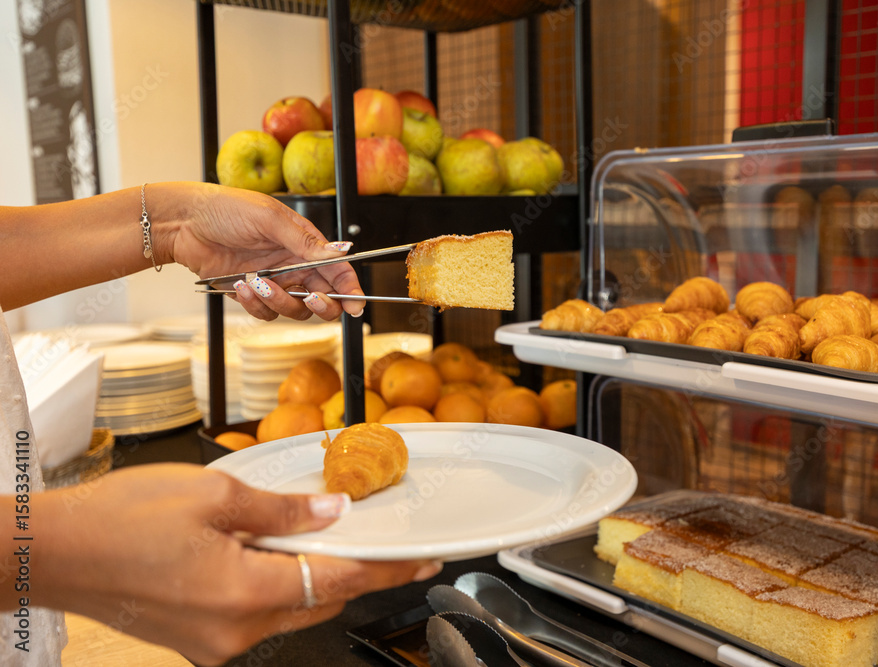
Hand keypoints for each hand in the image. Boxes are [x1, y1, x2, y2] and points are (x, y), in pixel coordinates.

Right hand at [28, 464, 440, 665]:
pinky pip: (258, 612)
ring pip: (291, 606)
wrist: (54, 551)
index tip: (425, 560)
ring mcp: (216, 642)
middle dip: (349, 565)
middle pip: (320, 596)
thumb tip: (335, 512)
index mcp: (246, 593)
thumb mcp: (216, 494)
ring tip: (309, 530)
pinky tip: (265, 549)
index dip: (389, 567)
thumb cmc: (121, 518)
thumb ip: (285, 508)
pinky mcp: (199, 640)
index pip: (341, 579)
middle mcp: (236, 630)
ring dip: (309, 571)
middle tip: (370, 532)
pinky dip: (274, 582)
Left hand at [160, 182, 365, 320]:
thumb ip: (306, 241)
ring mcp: (273, 282)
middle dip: (323, 304)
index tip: (357, 305)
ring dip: (280, 302)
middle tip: (312, 299)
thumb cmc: (226, 209)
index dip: (351, 288)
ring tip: (258, 284)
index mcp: (304, 244)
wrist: (183, 223)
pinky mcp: (251, 295)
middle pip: (323, 297)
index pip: (337, 270)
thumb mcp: (270, 219)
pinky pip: (265, 313)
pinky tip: (241, 286)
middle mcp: (293, 265)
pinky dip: (256, 305)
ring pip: (294, 309)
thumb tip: (341, 251)